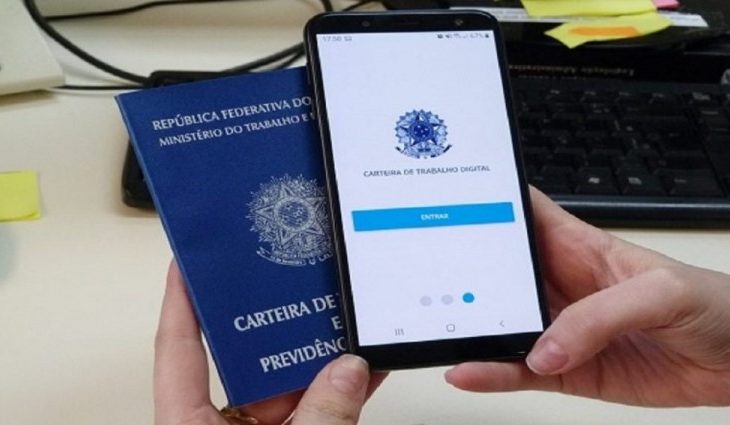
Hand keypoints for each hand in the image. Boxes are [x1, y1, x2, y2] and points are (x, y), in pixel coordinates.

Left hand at [154, 261, 385, 424]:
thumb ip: (320, 418)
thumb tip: (347, 370)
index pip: (178, 352)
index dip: (179, 302)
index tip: (187, 260)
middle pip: (246, 363)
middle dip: (278, 324)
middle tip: (294, 278)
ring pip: (288, 387)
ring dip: (320, 361)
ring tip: (343, 322)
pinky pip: (314, 411)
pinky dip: (339, 394)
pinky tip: (365, 370)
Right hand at [445, 187, 729, 406]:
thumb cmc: (714, 305)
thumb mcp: (661, 291)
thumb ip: (601, 315)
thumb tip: (545, 348)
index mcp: (578, 245)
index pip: (522, 215)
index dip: (485, 204)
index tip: (446, 202)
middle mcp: (559, 285)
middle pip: (498, 274)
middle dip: (464, 272)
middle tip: (430, 278)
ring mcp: (559, 329)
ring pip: (501, 325)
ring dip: (472, 327)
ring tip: (440, 330)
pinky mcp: (566, 371)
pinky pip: (518, 372)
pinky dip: (491, 373)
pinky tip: (469, 371)